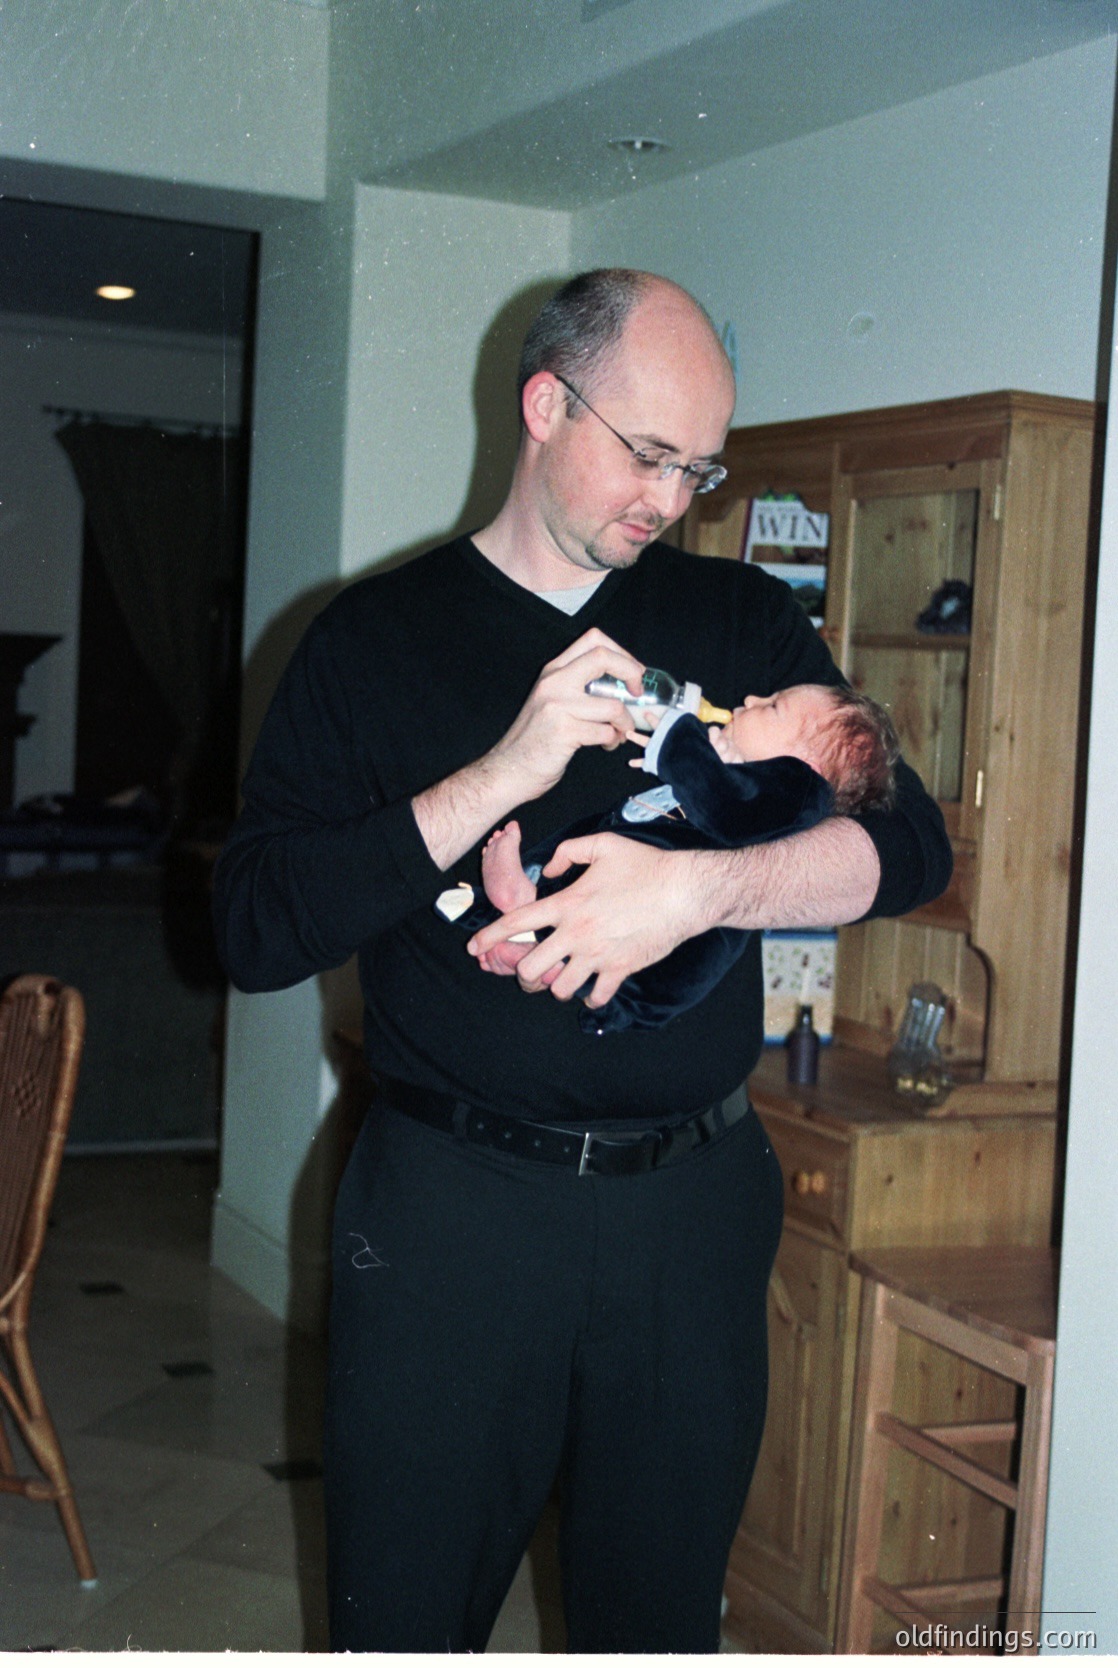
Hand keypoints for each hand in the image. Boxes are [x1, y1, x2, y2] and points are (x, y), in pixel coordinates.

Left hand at [467, 833, 701, 1008]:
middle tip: (531, 969)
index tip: (474, 948)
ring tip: (562, 978)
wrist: (685, 892)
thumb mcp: (602, 844)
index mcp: (567, 904)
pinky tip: (592, 988)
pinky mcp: (620, 969)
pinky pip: (596, 996)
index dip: (489, 936)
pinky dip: (590, 996)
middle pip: (531, 967)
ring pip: (559, 988)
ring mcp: (598, 955)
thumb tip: (545, 870)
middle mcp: (577, 934)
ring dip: (556, 985)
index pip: (517, 923)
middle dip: (524, 972)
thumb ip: (566, 852)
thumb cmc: (645, 865)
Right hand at [485, 629, 645, 803]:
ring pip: (613, 705)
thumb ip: (576, 685)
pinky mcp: (565, 732)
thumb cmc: (534, 738)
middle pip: (604, 658)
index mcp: (553, 671)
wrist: (509, 769)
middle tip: (637, 694)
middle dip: (632, 674)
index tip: (632, 673)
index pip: (593, 640)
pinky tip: (606, 744)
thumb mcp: (549, 700)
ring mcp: (558, 706)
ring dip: (625, 723)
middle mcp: (554, 682)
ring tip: (620, 732)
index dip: (621, 653)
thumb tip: (620, 682)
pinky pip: (606, 732)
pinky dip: (613, 740)